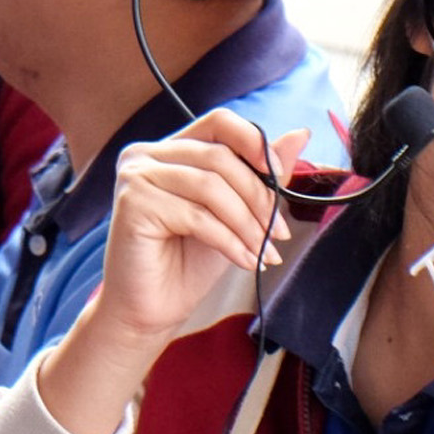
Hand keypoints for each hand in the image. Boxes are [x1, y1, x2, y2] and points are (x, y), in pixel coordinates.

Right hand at [90, 108, 305, 351]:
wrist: (151, 310)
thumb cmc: (188, 263)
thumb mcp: (236, 213)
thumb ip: (260, 175)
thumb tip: (301, 134)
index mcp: (171, 149)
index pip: (220, 123)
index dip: (254, 143)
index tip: (279, 178)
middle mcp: (146, 155)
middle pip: (219, 157)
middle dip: (258, 198)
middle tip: (279, 234)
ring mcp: (135, 177)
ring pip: (210, 187)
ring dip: (247, 224)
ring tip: (264, 252)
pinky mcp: (132, 204)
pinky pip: (197, 216)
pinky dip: (229, 241)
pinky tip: (244, 262)